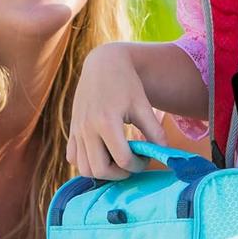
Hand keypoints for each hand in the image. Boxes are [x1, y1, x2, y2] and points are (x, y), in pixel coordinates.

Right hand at [68, 43, 166, 179]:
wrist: (103, 64)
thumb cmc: (126, 83)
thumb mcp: (142, 105)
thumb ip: (154, 130)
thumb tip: (165, 152)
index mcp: (106, 122)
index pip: (122, 159)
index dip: (138, 165)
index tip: (146, 158)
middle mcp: (87, 128)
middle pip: (100, 170)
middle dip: (119, 174)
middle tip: (132, 164)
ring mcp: (77, 130)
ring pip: (83, 168)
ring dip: (102, 171)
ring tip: (117, 161)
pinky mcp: (72, 130)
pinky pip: (73, 157)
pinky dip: (86, 162)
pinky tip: (102, 153)